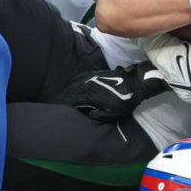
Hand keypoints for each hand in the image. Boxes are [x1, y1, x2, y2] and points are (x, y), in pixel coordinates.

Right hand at [53, 62, 169, 122]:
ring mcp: (89, 77)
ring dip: (67, 92)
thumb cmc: (125, 101)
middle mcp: (86, 84)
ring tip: (62, 99)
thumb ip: (99, 116)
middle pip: (68, 92)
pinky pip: (78, 78)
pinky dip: (73, 84)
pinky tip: (72, 88)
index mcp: (88, 95)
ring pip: (72, 84)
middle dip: (61, 99)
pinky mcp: (93, 73)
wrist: (135, 83)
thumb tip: (89, 114)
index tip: (55, 111)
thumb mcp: (113, 114)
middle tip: (55, 106)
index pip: (68, 101)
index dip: (61, 106)